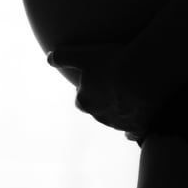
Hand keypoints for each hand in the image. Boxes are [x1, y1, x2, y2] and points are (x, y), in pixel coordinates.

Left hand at [47, 42, 161, 141]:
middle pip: (98, 111)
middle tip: (115, 87)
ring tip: (131, 96)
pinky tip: (139, 120)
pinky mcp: (136, 128)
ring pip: (116, 121)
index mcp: (84, 101)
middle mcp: (98, 116)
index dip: (87, 90)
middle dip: (104, 102)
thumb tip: (48, 58)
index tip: (97, 80)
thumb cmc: (111, 63)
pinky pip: (133, 133)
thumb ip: (64, 56)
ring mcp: (118, 124)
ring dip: (120, 112)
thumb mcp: (84, 55)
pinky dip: (134, 129)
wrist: (140, 77)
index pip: (81, 99)